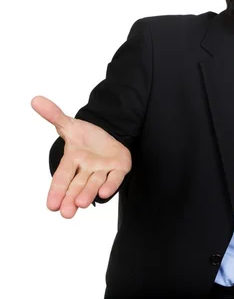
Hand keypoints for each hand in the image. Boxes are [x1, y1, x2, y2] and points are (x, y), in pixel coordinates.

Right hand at [31, 95, 131, 217]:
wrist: (109, 134)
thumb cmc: (86, 136)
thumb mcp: (70, 124)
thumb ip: (54, 115)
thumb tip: (35, 99)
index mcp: (72, 160)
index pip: (62, 177)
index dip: (57, 191)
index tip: (51, 206)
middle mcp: (87, 169)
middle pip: (77, 186)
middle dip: (71, 199)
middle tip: (66, 213)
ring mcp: (103, 170)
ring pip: (94, 184)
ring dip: (87, 194)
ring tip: (81, 204)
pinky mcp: (119, 168)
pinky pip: (115, 178)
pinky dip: (110, 186)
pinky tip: (105, 193)